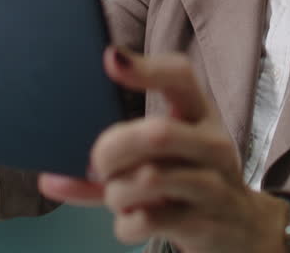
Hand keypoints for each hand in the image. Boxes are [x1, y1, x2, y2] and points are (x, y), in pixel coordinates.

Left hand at [38, 48, 289, 252]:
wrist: (240, 230)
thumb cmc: (188, 183)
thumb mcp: (161, 162)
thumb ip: (110, 164)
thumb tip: (49, 177)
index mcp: (200, 114)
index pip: (180, 77)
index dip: (146, 68)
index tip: (109, 60)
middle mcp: (212, 143)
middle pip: (156, 133)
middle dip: (112, 149)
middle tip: (96, 164)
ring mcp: (213, 183)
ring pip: (149, 180)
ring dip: (116, 193)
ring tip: (118, 197)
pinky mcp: (206, 222)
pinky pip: (150, 219)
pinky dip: (125, 223)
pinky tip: (130, 221)